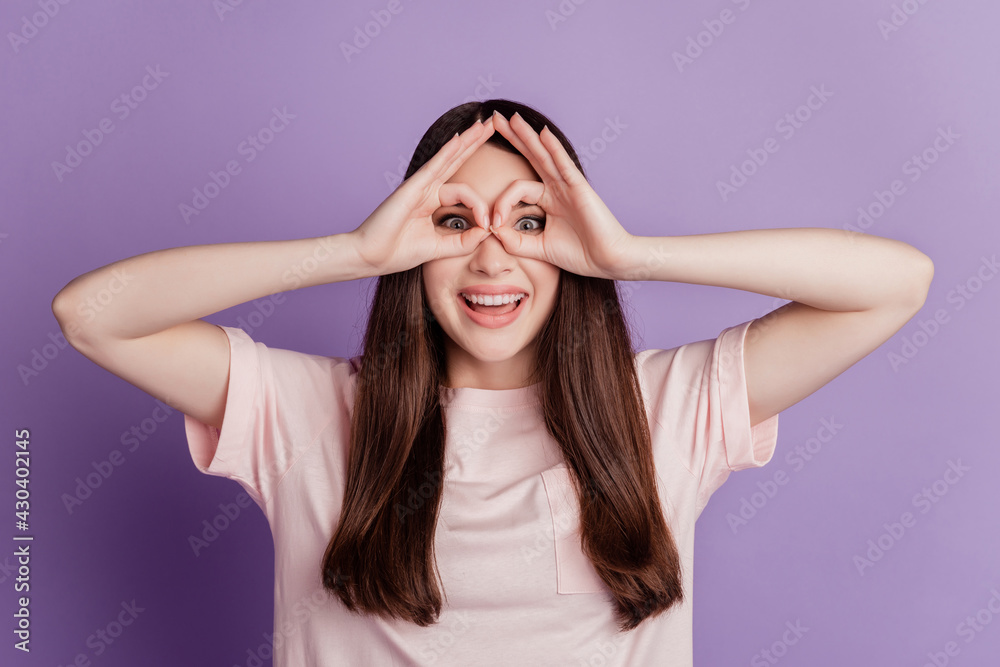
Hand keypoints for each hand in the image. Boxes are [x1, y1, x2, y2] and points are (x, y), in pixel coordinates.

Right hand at [349, 118, 494, 275]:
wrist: (371, 257)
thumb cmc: (398, 253)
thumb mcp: (439, 249)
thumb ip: (463, 242)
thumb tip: (487, 232)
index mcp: (433, 203)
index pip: (465, 194)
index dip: (481, 208)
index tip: (488, 227)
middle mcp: (427, 190)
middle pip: (457, 161)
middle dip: (476, 144)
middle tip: (492, 124)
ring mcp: (420, 186)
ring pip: (449, 158)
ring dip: (468, 141)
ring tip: (484, 124)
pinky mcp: (412, 188)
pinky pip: (433, 166)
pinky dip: (447, 152)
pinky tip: (460, 139)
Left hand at [488, 111, 636, 279]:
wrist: (608, 261)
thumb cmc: (580, 255)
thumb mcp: (539, 248)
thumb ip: (515, 241)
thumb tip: (492, 231)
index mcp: (548, 200)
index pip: (517, 189)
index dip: (500, 203)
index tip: (492, 223)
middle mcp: (557, 188)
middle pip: (531, 157)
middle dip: (513, 138)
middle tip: (494, 119)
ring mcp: (568, 185)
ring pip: (543, 155)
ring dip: (527, 135)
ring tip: (511, 117)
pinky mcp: (579, 187)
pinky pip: (563, 164)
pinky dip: (553, 148)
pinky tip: (543, 132)